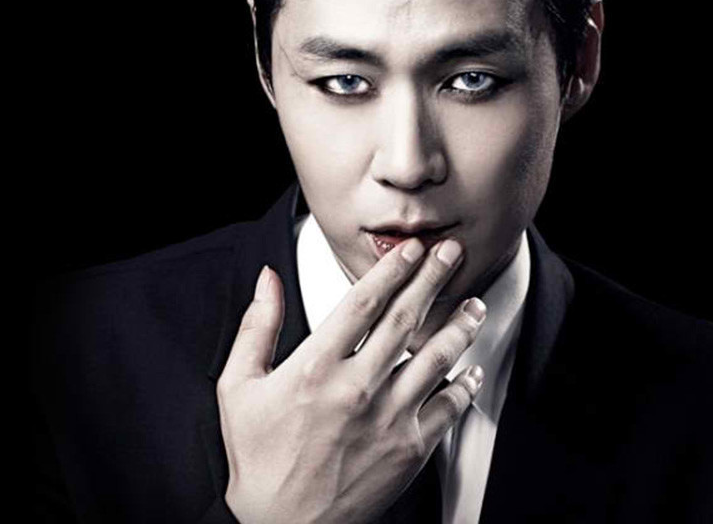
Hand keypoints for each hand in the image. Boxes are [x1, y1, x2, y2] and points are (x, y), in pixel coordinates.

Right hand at [216, 238, 486, 523]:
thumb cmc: (260, 461)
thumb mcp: (238, 389)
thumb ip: (257, 328)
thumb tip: (267, 280)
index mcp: (315, 369)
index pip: (363, 302)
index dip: (392, 269)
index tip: (411, 250)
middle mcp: (357, 388)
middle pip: (407, 318)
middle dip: (434, 278)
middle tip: (451, 254)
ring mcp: (389, 417)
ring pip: (438, 357)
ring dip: (460, 324)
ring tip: (473, 304)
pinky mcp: (412, 446)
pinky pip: (450, 405)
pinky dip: (465, 383)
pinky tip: (470, 367)